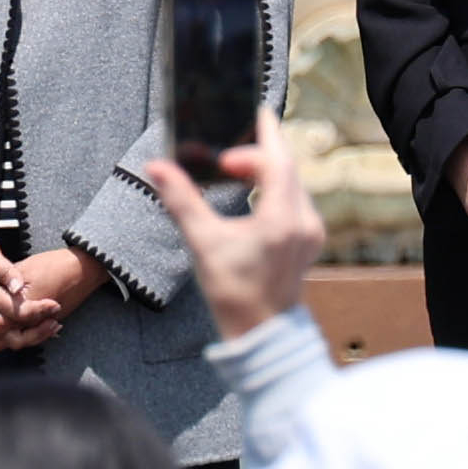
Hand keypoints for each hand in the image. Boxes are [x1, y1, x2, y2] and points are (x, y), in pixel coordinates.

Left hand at [0, 245, 102, 354]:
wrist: (84, 270)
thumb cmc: (54, 266)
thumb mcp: (21, 268)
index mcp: (20, 310)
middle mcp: (30, 323)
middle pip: (1, 340)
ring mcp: (39, 326)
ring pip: (15, 342)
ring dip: (4, 334)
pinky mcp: (46, 324)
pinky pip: (28, 336)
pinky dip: (19, 332)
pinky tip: (13, 322)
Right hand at [133, 132, 326, 341]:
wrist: (261, 333)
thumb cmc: (234, 294)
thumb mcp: (203, 244)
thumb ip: (180, 200)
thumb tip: (157, 167)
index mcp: (282, 219)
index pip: (278, 161)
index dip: (256, 142)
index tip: (232, 140)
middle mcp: (304, 221)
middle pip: (288, 166)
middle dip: (261, 147)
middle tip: (236, 135)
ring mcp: (311, 230)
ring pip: (293, 181)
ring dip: (268, 167)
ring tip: (237, 165)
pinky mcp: (309, 238)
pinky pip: (296, 197)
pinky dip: (276, 185)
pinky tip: (255, 188)